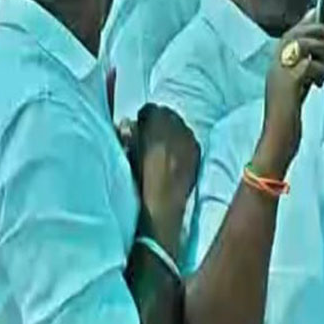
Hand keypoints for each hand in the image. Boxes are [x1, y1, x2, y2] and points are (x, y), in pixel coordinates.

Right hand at [134, 103, 200, 250]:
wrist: (160, 213)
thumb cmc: (137, 187)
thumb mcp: (126, 156)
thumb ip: (128, 136)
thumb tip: (128, 125)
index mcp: (157, 129)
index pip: (152, 110)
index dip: (144, 118)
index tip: (138, 125)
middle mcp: (177, 133)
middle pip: (169, 115)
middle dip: (159, 122)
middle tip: (149, 134)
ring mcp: (190, 145)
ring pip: (182, 127)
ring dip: (172, 132)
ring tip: (162, 145)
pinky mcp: (197, 158)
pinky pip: (190, 141)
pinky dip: (182, 143)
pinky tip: (175, 156)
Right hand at [252, 21, 323, 178]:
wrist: (277, 141)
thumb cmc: (288, 119)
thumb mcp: (296, 90)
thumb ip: (302, 72)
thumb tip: (318, 57)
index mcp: (275, 66)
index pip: (289, 35)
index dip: (305, 23)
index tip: (318, 12)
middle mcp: (274, 65)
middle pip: (296, 34)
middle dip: (317, 31)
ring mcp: (279, 73)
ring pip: (304, 45)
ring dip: (321, 53)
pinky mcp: (289, 83)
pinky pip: (310, 64)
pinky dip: (319, 71)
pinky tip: (317, 85)